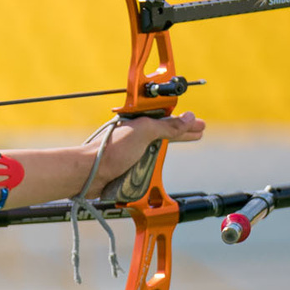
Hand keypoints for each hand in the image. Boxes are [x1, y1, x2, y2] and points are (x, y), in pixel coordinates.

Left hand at [86, 111, 205, 200]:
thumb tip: (189, 117)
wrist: (89, 172)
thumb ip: (167, 126)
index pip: (169, 120)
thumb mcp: (144, 132)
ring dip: (170, 146)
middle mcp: (136, 135)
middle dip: (183, 132)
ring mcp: (131, 151)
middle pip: (166, 133)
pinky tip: (163, 168)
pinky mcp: (127, 167)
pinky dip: (157, 167)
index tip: (200, 125)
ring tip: (185, 143)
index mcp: (140, 122)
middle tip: (199, 132)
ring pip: (157, 148)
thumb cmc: (111, 150)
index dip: (186, 123)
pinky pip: (147, 166)